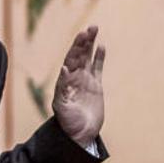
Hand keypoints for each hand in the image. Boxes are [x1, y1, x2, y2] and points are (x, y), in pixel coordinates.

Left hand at [52, 25, 105, 146]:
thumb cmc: (68, 122)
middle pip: (80, 54)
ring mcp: (85, 81)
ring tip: (94, 29)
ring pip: (88, 58)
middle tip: (90, 28)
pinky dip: (99, 58)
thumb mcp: (62, 105)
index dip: (76, 47)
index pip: (71, 59)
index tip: (81, 36)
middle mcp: (75, 78)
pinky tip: (101, 46)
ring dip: (91, 44)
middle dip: (84, 41)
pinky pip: (98, 68)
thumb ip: (62, 86)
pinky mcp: (96, 87)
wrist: (80, 134)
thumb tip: (64, 68)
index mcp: (66, 80)